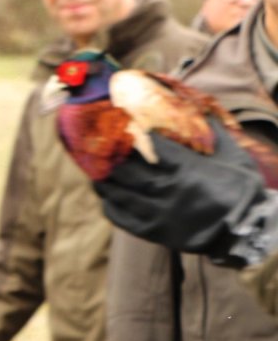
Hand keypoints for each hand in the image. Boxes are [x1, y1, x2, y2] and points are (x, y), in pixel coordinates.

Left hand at [93, 118, 268, 265]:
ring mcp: (158, 212)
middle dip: (108, 157)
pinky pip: (122, 217)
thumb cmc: (239, 188)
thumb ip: (212, 133)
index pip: (149, 148)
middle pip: (126, 170)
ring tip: (94, 169)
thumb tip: (197, 109)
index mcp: (185, 169)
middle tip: (94, 145)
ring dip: (103, 180)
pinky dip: (110, 205)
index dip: (129, 135)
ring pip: (119, 193)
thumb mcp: (231, 155)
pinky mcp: (153, 231)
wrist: (246, 228)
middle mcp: (167, 190)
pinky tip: (106, 196)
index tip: (118, 123)